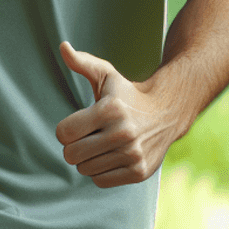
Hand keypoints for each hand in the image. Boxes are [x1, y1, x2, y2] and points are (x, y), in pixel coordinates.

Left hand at [54, 41, 182, 187]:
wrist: (166, 112)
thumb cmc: (128, 94)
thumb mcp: (106, 75)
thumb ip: (82, 62)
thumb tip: (63, 46)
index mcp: (109, 109)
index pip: (64, 133)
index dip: (65, 130)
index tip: (77, 124)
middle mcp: (122, 132)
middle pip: (71, 155)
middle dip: (74, 146)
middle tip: (87, 137)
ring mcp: (132, 154)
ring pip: (85, 169)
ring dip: (88, 159)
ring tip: (102, 145)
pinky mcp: (139, 172)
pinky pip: (100, 181)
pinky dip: (100, 171)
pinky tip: (111, 156)